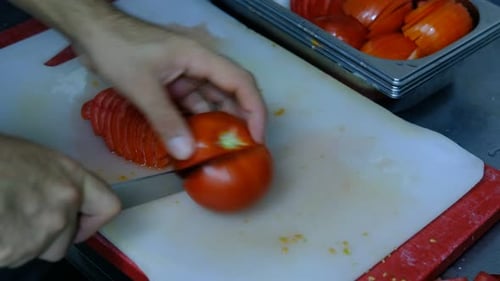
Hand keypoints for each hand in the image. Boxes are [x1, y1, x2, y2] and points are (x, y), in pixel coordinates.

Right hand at [0, 135, 120, 267]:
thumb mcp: (32, 159)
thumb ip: (55, 183)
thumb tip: (57, 199)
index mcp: (71, 178)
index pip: (108, 206)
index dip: (93, 219)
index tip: (78, 220)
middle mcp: (64, 207)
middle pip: (67, 239)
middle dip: (47, 236)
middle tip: (20, 217)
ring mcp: (40, 233)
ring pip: (38, 252)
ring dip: (22, 243)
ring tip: (2, 217)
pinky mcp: (13, 252)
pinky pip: (12, 258)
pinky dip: (4, 249)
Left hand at [75, 13, 266, 159]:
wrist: (91, 32)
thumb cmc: (118, 50)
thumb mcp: (142, 87)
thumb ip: (165, 120)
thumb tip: (187, 153)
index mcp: (200, 58)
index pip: (241, 82)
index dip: (255, 110)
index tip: (256, 137)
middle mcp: (199, 66)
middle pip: (230, 94)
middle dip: (238, 121)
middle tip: (241, 151)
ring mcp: (184, 76)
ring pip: (209, 102)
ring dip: (215, 125)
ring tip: (221, 153)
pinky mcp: (171, 85)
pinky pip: (189, 106)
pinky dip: (193, 124)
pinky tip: (195, 143)